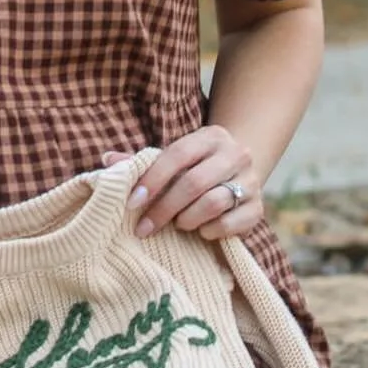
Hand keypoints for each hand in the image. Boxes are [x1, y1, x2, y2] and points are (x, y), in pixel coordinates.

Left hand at [101, 127, 263, 241]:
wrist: (240, 171)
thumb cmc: (195, 167)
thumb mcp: (172, 159)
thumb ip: (142, 162)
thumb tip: (107, 161)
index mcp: (210, 136)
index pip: (178, 154)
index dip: (152, 179)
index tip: (132, 203)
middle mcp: (235, 154)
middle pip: (194, 183)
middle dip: (164, 208)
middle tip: (144, 228)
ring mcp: (251, 181)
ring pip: (214, 203)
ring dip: (187, 219)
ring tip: (177, 224)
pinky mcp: (259, 208)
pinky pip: (232, 224)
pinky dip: (210, 231)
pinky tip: (200, 231)